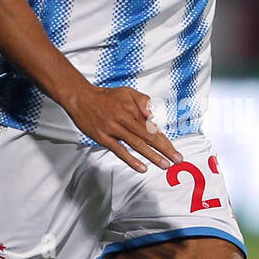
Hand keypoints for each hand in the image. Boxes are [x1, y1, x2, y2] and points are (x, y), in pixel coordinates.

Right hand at [63, 84, 183, 171]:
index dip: (165, 140)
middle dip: (164, 149)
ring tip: (164, 165)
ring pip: (136, 144)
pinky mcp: (102, 137)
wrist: (81, 97)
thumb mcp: (127, 91)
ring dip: (152, 156)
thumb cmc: (106, 96)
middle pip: (148, 136)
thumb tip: (152, 115)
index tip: (175, 150)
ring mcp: (113, 129)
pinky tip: (141, 167)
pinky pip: (119, 150)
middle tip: (177, 159)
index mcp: (133, 109)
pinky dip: (131, 159)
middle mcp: (125, 119)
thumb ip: (143, 101)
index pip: (152, 127)